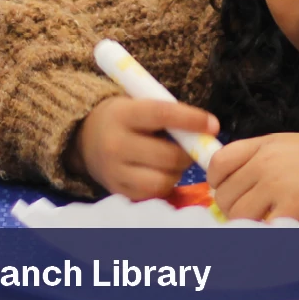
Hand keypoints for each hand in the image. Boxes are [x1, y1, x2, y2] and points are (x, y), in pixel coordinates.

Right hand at [68, 97, 219, 200]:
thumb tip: (207, 131)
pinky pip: (153, 195)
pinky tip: (160, 172)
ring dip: (177, 172)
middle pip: (167, 156)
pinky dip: (164, 185)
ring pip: (163, 180)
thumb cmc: (125, 118)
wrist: (85, 138)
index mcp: (122, 114)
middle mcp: (115, 144)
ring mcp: (114, 172)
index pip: (162, 114)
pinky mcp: (118, 191)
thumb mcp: (139, 104)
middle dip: (189, 154)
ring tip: (173, 161)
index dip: (191, 120)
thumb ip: (169, 115)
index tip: (213, 125)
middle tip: (194, 148)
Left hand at [208, 133, 298, 223]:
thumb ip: (259, 158)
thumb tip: (233, 182)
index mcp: (262, 145)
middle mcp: (264, 163)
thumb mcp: (287, 145)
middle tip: (248, 212)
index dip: (215, 181)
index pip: (218, 162)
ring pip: (238, 214)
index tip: (224, 190)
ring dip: (246, 223)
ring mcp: (276, 185)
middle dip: (231, 207)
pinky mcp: (291, 208)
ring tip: (263, 221)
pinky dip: (264, 232)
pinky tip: (276, 228)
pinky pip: (262, 227)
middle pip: (225, 193)